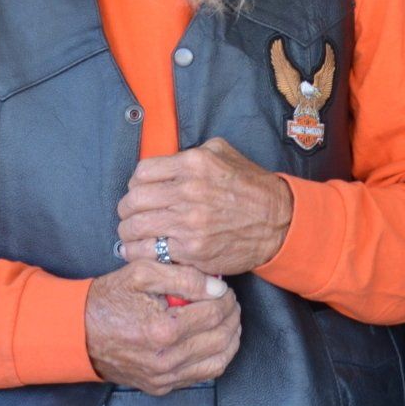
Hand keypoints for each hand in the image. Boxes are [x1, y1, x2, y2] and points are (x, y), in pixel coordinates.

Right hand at [84, 261, 239, 395]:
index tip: (223, 288)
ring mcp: (164, 378)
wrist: (78, 333)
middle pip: (221, 338)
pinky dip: (217, 357)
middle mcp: (166, 360)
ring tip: (228, 320)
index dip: (226, 297)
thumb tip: (218, 288)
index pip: (215, 313)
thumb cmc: (109, 300)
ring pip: (218, 361)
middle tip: (229, 301)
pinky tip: (215, 340)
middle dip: (232, 315)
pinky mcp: (161, 387)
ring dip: (230, 338)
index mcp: (163, 330)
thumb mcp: (141, 273)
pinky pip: (203, 376)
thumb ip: (184, 277)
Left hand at [116, 137, 294, 274]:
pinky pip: (149, 252)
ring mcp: (189, 223)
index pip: (142, 172)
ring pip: (135, 227)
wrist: (277, 221)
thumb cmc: (250, 186)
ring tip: (131, 234)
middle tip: (130, 215)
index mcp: (194, 164)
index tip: (138, 191)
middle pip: (133, 200)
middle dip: (127, 209)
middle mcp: (189, 191)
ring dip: (127, 232)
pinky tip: (139, 250)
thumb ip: (191, 153)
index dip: (135, 183)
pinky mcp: (192, 250)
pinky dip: (137, 252)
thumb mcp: (223, 153)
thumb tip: (163, 163)